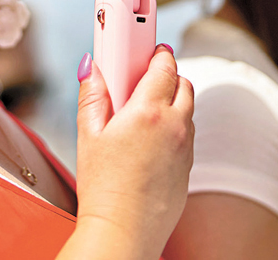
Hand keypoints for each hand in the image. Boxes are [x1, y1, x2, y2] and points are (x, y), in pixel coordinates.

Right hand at [73, 45, 193, 258]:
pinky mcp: (189, 167)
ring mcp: (186, 147)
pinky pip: (187, 135)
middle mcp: (174, 125)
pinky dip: (175, 127)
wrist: (124, 231)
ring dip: (172, 102)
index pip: (164, 65)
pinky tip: (149, 140)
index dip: (157, 52)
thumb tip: (92, 66)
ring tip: (142, 113)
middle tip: (143, 80)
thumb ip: (92, 95)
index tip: (149, 47)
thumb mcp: (87, 135)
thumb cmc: (103, 187)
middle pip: (183, 83)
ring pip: (188, 109)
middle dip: (167, 76)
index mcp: (148, 112)